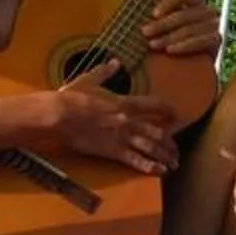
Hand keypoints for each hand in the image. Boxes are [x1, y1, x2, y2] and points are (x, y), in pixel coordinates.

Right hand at [52, 80, 178, 173]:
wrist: (59, 114)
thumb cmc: (72, 97)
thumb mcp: (89, 80)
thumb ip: (104, 72)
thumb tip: (115, 62)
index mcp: (125, 102)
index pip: (155, 105)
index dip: (168, 111)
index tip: (176, 116)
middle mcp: (129, 120)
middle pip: (158, 132)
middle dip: (170, 143)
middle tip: (176, 151)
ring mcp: (123, 136)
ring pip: (151, 147)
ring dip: (165, 156)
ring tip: (173, 164)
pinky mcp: (113, 151)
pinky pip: (136, 160)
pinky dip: (150, 166)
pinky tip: (161, 171)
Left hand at [140, 0, 222, 61]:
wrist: (191, 65)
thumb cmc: (172, 39)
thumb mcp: (164, 25)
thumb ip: (156, 17)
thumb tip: (132, 8)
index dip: (168, 2)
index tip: (153, 14)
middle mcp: (207, 9)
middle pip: (183, 14)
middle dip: (162, 24)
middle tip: (145, 32)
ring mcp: (214, 24)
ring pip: (189, 28)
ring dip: (169, 37)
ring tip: (153, 45)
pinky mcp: (217, 39)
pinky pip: (200, 41)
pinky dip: (184, 46)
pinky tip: (170, 50)